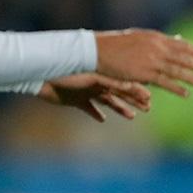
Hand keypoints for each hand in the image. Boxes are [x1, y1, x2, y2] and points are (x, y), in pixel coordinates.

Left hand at [38, 73, 154, 122]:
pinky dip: (95, 114)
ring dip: (119, 108)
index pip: (124, 84)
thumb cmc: (67, 73)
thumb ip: (113, 82)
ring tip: (132, 116)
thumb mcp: (94, 78)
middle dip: (133, 101)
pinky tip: (103, 119)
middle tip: (148, 108)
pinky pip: (88, 109)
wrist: (42, 77)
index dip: (137, 92)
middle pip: (119, 94)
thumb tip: (136, 85)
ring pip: (107, 102)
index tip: (150, 99)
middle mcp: (96, 84)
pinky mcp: (75, 101)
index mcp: (102, 76)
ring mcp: (86, 92)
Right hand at [94, 29, 192, 96]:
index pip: (183, 45)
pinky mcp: (143, 73)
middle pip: (186, 58)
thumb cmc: (112, 45)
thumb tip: (177, 39)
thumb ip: (157, 40)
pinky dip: (176, 88)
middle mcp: (157, 48)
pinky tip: (186, 94)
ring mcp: (151, 60)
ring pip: (179, 71)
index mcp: (155, 38)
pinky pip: (164, 82)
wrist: (94, 51)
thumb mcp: (138, 37)